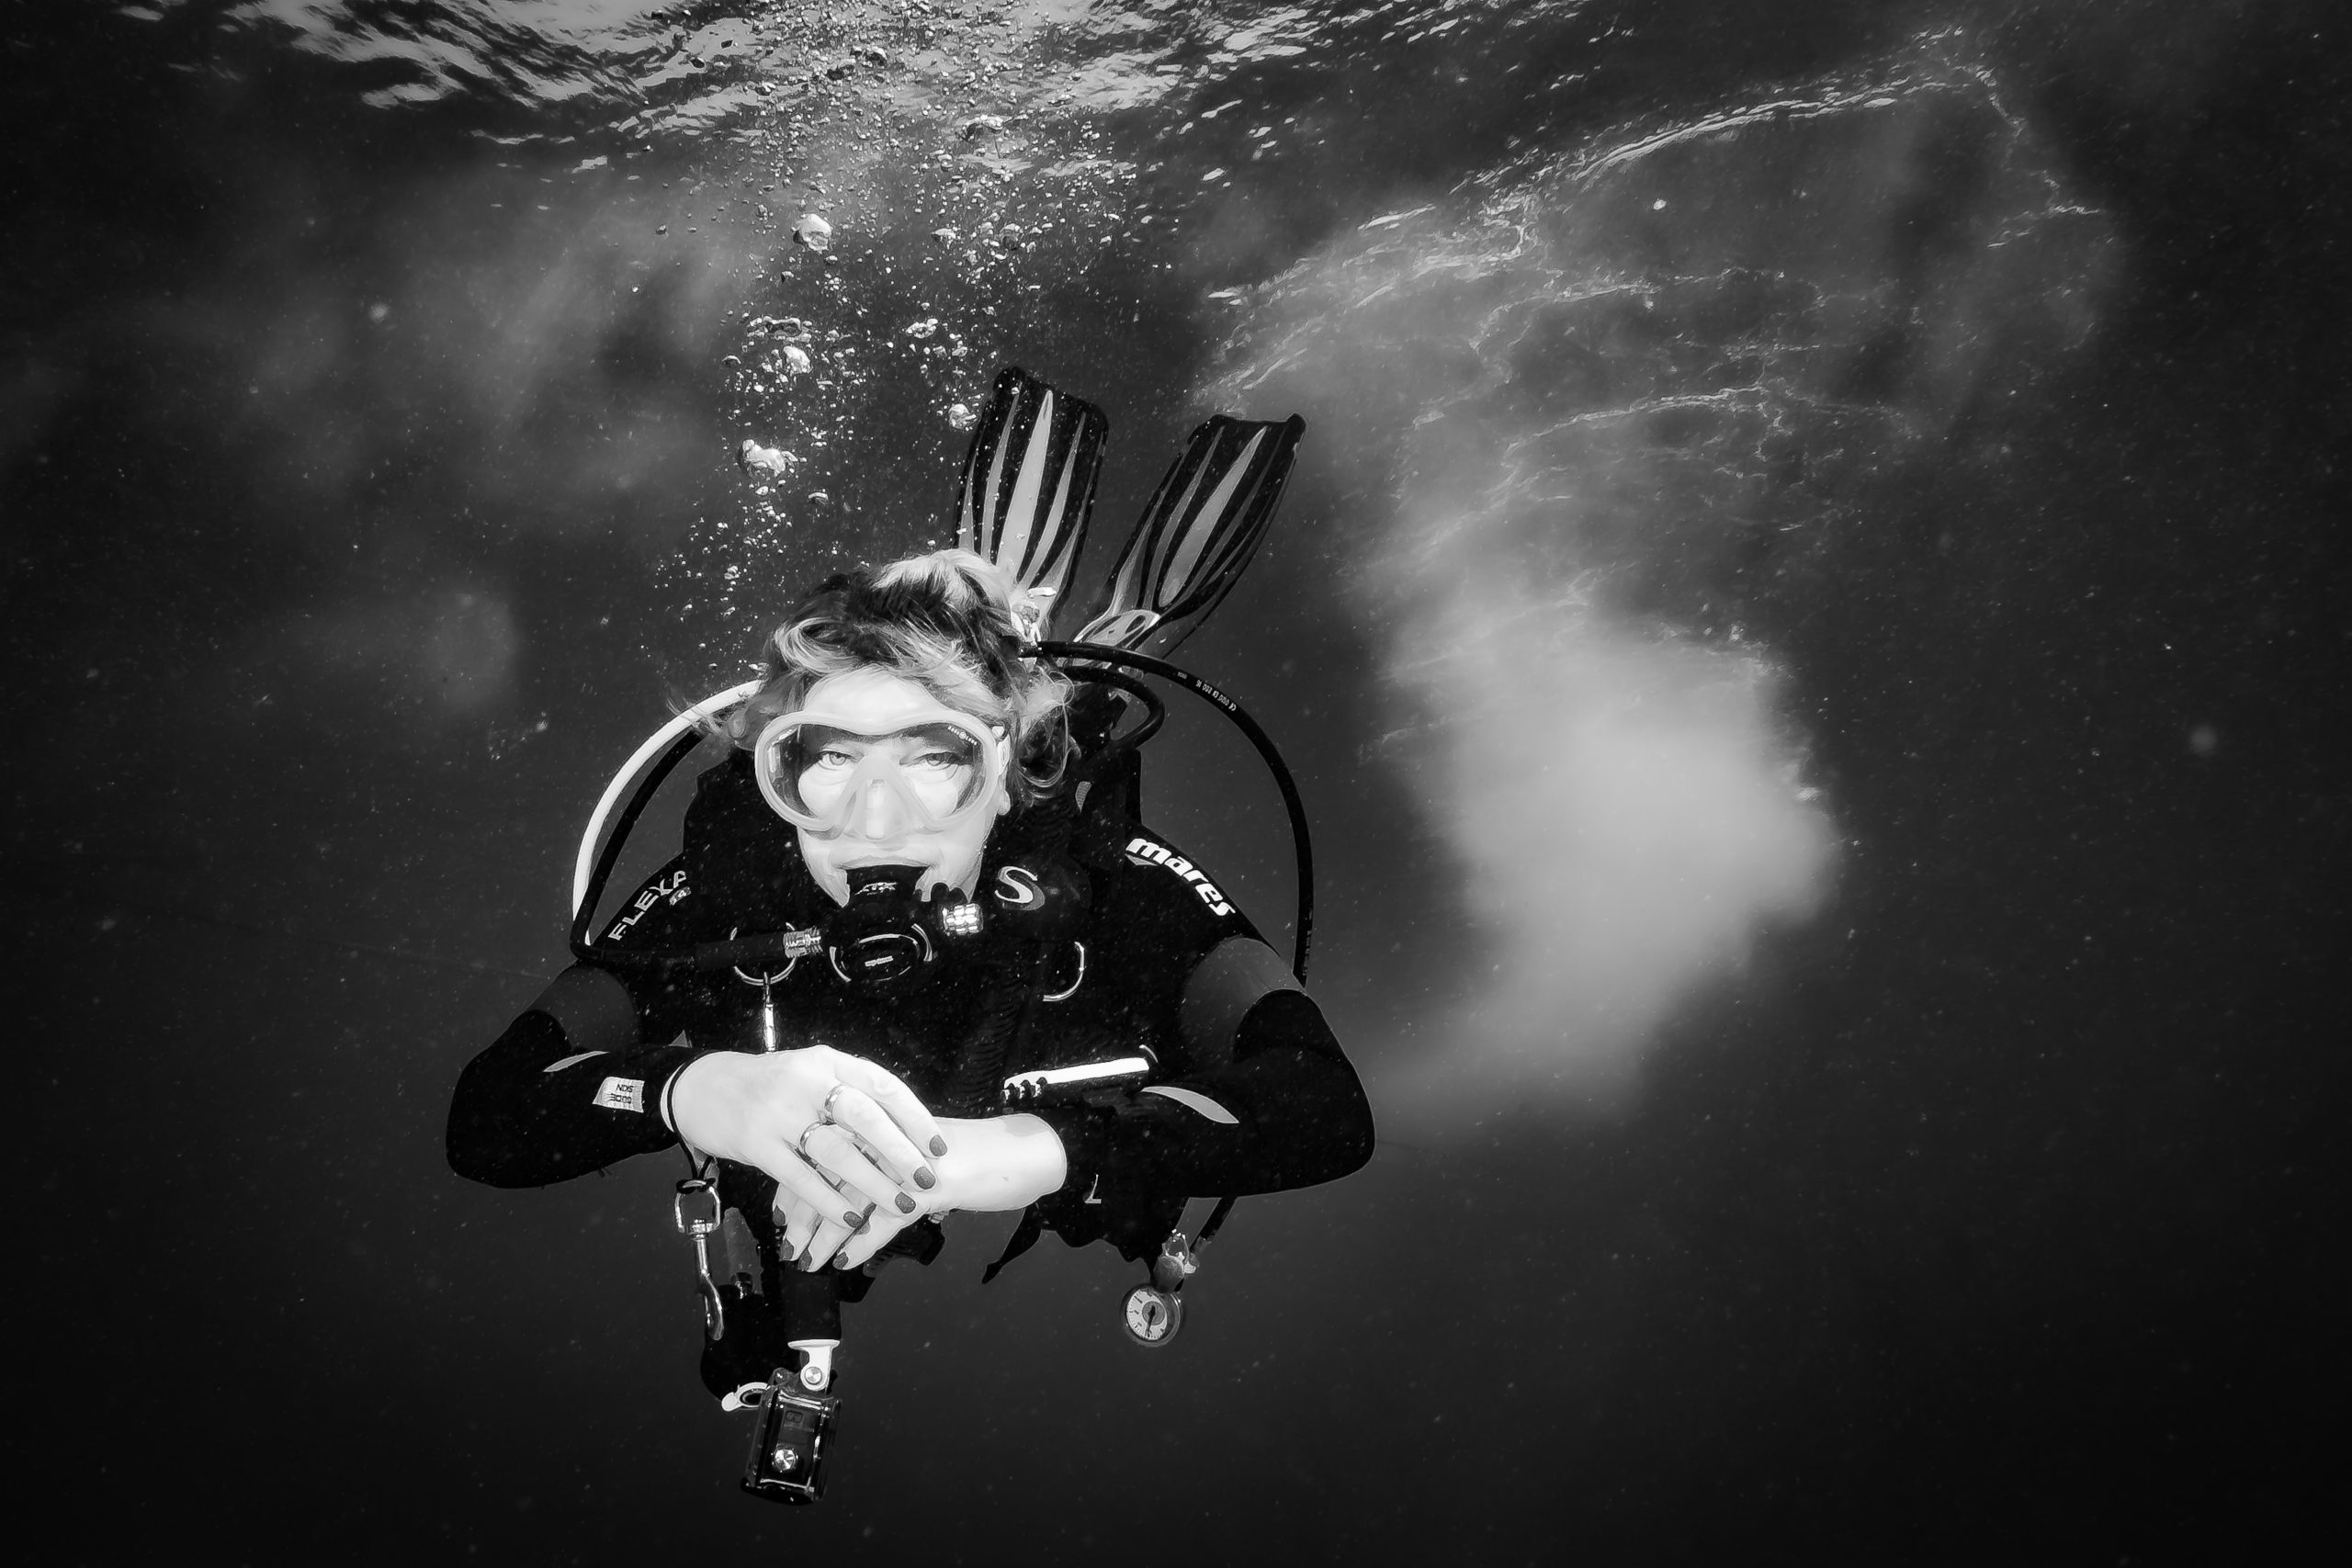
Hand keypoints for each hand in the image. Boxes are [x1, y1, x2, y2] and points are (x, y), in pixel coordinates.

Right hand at [668, 1045, 948, 1225]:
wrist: (701, 1087)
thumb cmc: (767, 1085)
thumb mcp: (810, 1073)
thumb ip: (848, 1093)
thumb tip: (902, 1129)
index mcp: (827, 1062)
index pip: (882, 1085)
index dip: (915, 1118)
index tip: (938, 1146)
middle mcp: (806, 1081)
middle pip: (864, 1117)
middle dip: (900, 1152)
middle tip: (925, 1180)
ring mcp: (779, 1112)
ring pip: (835, 1151)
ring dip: (872, 1182)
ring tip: (898, 1205)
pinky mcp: (756, 1143)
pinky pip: (799, 1177)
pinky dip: (828, 1200)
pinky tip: (850, 1218)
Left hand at [776, 1113, 1068, 1270]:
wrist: (1022, 1151)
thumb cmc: (970, 1156)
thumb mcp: (915, 1158)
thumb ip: (881, 1166)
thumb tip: (842, 1194)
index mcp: (881, 1121)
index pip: (824, 1146)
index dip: (798, 1181)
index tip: (780, 1212)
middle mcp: (888, 1133)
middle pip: (828, 1171)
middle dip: (802, 1212)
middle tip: (787, 1245)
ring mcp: (907, 1159)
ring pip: (850, 1196)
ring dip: (824, 1233)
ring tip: (807, 1261)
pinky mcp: (929, 1185)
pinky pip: (885, 1218)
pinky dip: (862, 1243)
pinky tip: (843, 1261)